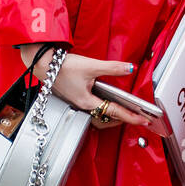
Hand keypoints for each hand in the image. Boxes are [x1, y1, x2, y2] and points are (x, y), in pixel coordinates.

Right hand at [19, 46, 154, 130]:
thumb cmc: (62, 68)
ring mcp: (76, 103)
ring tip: (122, 112)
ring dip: (110, 116)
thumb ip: (112, 68)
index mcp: (87, 102)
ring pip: (97, 116)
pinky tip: (103, 102)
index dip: (130, 117)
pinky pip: (90, 110)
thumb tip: (128, 68)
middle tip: (134, 117)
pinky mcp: (73, 98)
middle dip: (120, 120)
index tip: (142, 121)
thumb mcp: (91, 66)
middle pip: (105, 120)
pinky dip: (100, 109)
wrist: (42, 64)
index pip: (114, 112)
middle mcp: (81, 106)